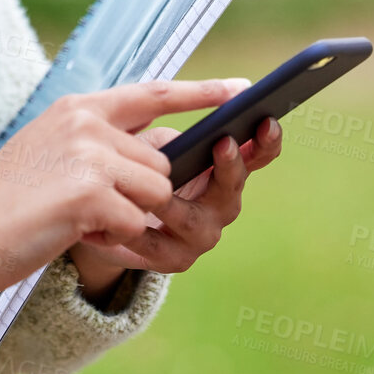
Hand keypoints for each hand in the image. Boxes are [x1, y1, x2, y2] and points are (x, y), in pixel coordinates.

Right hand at [0, 78, 253, 299]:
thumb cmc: (11, 204)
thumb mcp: (53, 153)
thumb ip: (100, 142)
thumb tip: (162, 151)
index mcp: (79, 107)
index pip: (152, 93)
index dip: (200, 92)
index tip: (241, 90)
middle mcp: (86, 121)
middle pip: (160, 163)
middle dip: (138, 197)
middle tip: (88, 211)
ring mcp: (88, 152)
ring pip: (155, 193)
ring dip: (126, 219)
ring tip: (77, 219)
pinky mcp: (89, 189)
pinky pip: (134, 222)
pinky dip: (111, 238)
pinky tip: (73, 231)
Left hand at [67, 112, 283, 283]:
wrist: (108, 216)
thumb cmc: (137, 167)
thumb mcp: (155, 143)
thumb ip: (175, 134)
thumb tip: (190, 114)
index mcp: (223, 170)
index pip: (256, 155)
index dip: (266, 140)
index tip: (266, 120)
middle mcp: (221, 205)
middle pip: (234, 187)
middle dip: (229, 166)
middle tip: (223, 143)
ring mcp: (200, 235)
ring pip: (196, 221)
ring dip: (178, 204)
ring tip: (162, 191)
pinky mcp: (173, 259)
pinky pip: (158, 245)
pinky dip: (141, 231)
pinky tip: (128, 216)